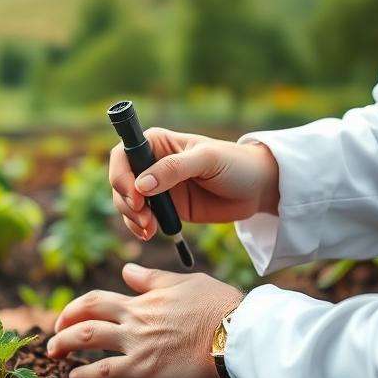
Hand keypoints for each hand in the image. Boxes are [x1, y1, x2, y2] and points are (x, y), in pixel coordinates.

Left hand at [46, 264, 243, 377]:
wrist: (236, 333)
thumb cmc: (219, 307)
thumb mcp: (184, 282)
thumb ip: (152, 279)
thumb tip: (127, 270)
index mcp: (142, 300)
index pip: (98, 299)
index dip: (78, 307)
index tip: (70, 315)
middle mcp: (134, 318)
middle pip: (85, 315)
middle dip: (63, 323)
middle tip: (53, 333)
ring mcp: (136, 343)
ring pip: (86, 339)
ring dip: (64, 345)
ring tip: (53, 354)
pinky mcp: (145, 369)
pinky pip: (105, 371)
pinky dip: (85, 374)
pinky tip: (73, 377)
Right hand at [109, 128, 279, 240]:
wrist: (257, 189)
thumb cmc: (235, 163)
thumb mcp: (207, 160)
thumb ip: (174, 169)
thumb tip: (142, 186)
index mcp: (156, 143)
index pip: (123, 155)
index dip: (121, 175)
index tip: (136, 196)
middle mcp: (151, 163)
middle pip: (120, 182)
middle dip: (126, 202)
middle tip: (144, 218)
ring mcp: (157, 187)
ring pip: (127, 203)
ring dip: (131, 218)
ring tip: (149, 230)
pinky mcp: (166, 208)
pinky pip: (141, 219)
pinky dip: (139, 228)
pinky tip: (149, 234)